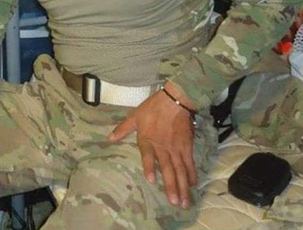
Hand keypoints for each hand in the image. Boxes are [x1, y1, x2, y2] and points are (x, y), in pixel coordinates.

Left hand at [108, 84, 196, 208]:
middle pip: (168, 169)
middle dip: (171, 187)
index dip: (149, 168)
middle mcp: (162, 147)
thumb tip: (109, 138)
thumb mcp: (135, 116)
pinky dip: (191, 174)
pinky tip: (192, 185)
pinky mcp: (187, 146)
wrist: (174, 100)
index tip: (151, 180)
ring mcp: (176, 148)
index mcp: (148, 140)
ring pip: (180, 170)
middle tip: (174, 203)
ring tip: (185, 201)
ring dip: (183, 186)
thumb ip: (123, 129)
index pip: (148, 156)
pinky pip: (190, 163)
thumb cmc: (153, 108)